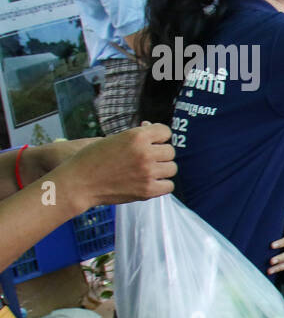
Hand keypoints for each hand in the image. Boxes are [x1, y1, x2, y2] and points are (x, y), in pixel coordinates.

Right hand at [55, 123, 175, 208]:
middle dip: (160, 153)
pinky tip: (151, 182)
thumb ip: (135, 135)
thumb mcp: (113, 139)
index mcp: (136, 137)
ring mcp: (147, 172)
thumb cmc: (92, 159)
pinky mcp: (147, 190)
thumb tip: (150, 127)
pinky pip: (169, 186)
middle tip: (148, 158)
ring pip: (172, 168)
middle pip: (170, 151)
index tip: (153, 142)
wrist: (78, 183)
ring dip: (163, 169)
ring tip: (149, 170)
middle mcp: (144, 153)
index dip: (159, 136)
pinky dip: (162, 184)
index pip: (165, 132)